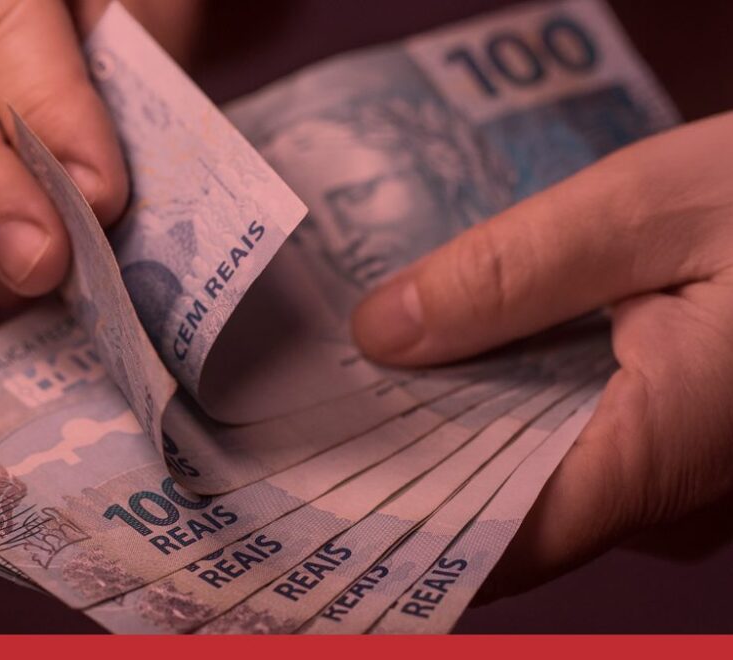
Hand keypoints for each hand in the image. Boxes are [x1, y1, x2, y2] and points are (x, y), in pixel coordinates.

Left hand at [352, 111, 732, 597]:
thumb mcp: (649, 209)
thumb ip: (510, 274)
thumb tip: (382, 334)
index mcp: (655, 454)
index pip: (492, 546)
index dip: (392, 532)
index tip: (305, 504)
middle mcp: (668, 496)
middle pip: (501, 511)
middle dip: (404, 467)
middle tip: (309, 415)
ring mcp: (682, 476)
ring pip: (537, 478)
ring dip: (452, 431)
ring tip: (361, 380)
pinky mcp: (685, 441)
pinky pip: (577, 447)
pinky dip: (508, 411)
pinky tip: (458, 361)